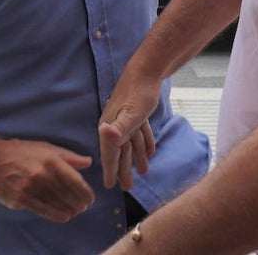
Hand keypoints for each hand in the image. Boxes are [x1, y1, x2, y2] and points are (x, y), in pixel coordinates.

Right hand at [0, 136, 94, 222]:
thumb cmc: (20, 151)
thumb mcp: (45, 147)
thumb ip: (68, 156)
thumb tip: (88, 162)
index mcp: (50, 160)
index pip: (75, 181)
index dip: (86, 193)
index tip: (90, 198)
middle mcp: (41, 175)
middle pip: (68, 196)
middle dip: (79, 204)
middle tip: (83, 206)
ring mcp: (30, 189)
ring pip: (58, 206)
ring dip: (70, 210)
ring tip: (74, 211)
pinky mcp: (20, 200)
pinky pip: (44, 212)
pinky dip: (57, 215)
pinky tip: (63, 216)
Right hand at [98, 74, 160, 189]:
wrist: (147, 69)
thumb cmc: (139, 93)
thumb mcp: (132, 113)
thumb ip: (120, 128)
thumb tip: (106, 134)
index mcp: (111, 127)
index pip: (109, 154)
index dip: (110, 170)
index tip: (109, 186)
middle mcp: (115, 124)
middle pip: (120, 151)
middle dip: (124, 169)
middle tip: (128, 188)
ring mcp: (125, 117)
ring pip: (131, 143)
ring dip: (137, 157)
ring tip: (144, 171)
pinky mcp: (136, 111)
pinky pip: (139, 132)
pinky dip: (145, 142)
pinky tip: (151, 151)